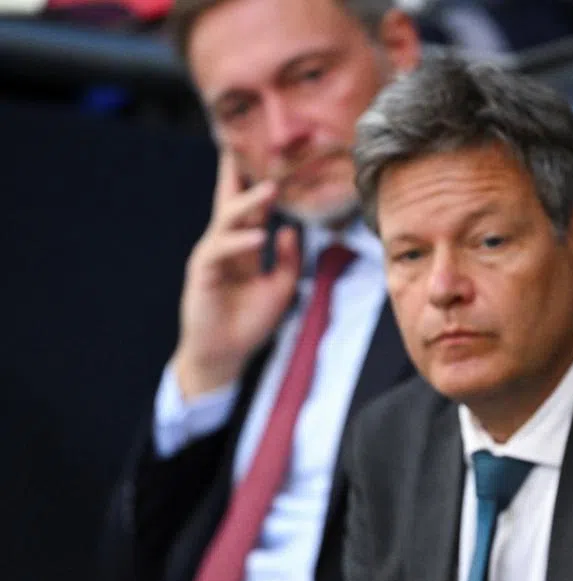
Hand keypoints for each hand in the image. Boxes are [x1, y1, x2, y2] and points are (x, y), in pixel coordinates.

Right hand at [172, 150, 301, 399]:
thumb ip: (288, 261)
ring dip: (250, 204)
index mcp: (244, 249)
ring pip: (228, 222)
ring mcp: (212, 257)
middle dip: (244, 179)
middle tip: (259, 154)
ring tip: (271, 189)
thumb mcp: (280, 289)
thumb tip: (289, 230)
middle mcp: (226, 247)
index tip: (264, 158)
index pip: (250, 211)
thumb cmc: (249, 322)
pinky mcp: (203, 273)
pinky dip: (241, 242)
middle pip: (233, 205)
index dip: (256, 186)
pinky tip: (261, 236)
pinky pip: (222, 251)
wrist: (225, 354)